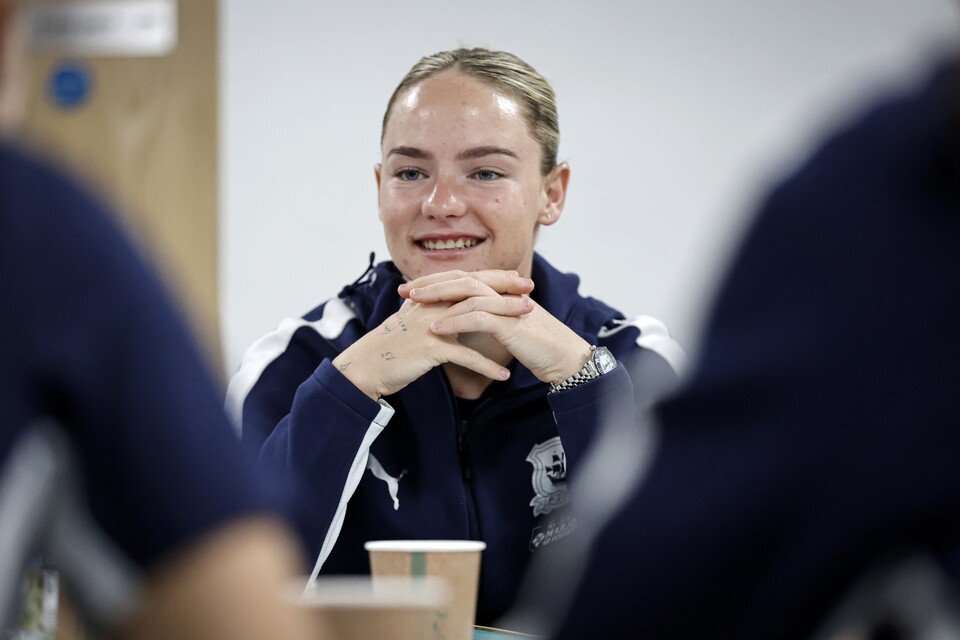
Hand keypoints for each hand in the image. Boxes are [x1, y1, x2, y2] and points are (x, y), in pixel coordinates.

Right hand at [333, 272, 533, 399]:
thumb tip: (458, 309)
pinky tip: (503, 375)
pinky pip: (464, 355)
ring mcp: (430, 324)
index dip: (493, 277)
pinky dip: (485, 365)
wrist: (366, 365)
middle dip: (505, 291)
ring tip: (527, 324)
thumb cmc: (392, 346)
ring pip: (474, 316)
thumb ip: (436, 311)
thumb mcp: (415, 321)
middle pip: (474, 291)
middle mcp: (430, 304)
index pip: (466, 279)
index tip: (517, 279)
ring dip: (504, 319)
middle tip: (530, 293)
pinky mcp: (429, 348)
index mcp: (428, 296)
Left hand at [402, 270, 592, 384]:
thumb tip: (463, 322)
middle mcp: (502, 292)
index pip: (463, 278)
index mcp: (500, 291)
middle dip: (429, 283)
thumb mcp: (507, 327)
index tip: (411, 288)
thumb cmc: (537, 345)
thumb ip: (487, 320)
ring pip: (466, 293)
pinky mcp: (510, 323)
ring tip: (413, 305)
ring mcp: (507, 305)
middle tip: (404, 290)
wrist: (564, 356)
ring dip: (437, 297)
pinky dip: (454, 322)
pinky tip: (435, 329)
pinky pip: (477, 317)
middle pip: (460, 279)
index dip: (436, 281)